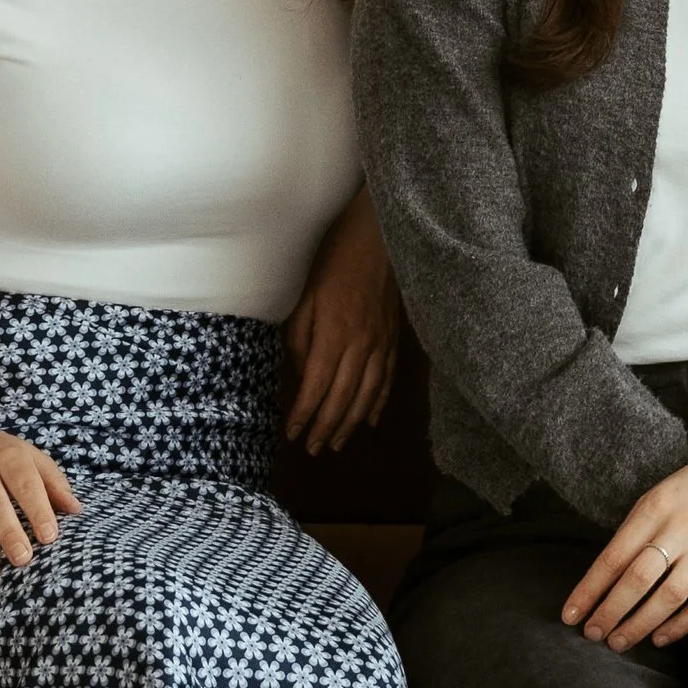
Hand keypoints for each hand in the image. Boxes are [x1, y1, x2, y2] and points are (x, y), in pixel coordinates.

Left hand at [284, 187, 400, 453]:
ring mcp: (382, 344)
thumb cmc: (333, 261)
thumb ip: (300, 338)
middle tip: (313, 450)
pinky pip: (388, 379)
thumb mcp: (305, 296)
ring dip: (351, 424)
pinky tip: (370, 420)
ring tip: (337, 444)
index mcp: (334, 334)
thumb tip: (299, 373)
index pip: (316, 387)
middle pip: (343, 398)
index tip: (293, 434)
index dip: (305, 415)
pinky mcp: (395, 338)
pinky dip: (378, 403)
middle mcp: (361, 345)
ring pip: (367, 395)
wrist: (378, 237)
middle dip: (327, 428)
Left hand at [563, 443, 687, 651]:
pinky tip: (659, 639)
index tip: (569, 616)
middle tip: (592, 634)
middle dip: (609, 612)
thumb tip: (605, 579)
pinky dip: (679, 626)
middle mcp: (680, 529)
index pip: (612, 558)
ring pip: (668, 597)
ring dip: (639, 625)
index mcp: (655, 508)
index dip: (588, 591)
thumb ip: (635, 532)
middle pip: (637, 580)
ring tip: (618, 642)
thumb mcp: (659, 495)